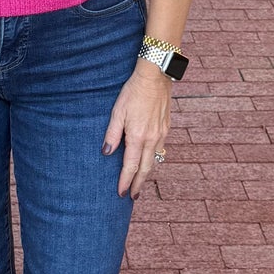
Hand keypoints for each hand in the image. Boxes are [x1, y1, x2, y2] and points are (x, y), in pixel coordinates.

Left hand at [103, 60, 170, 199]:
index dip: (126, 181)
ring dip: (146, 172)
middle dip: (139, 184)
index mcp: (138, 136)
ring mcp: (162, 133)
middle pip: (145, 168)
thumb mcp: (118, 111)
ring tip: (140, 181)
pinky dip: (153, 158)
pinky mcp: (166, 127)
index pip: (130, 166)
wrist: (155, 76)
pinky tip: (149, 159)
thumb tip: (106, 153)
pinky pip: (160, 148)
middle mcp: (152, 138)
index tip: (122, 194)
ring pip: (154, 159)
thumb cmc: (133, 91)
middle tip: (133, 196)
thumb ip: (112, 134)